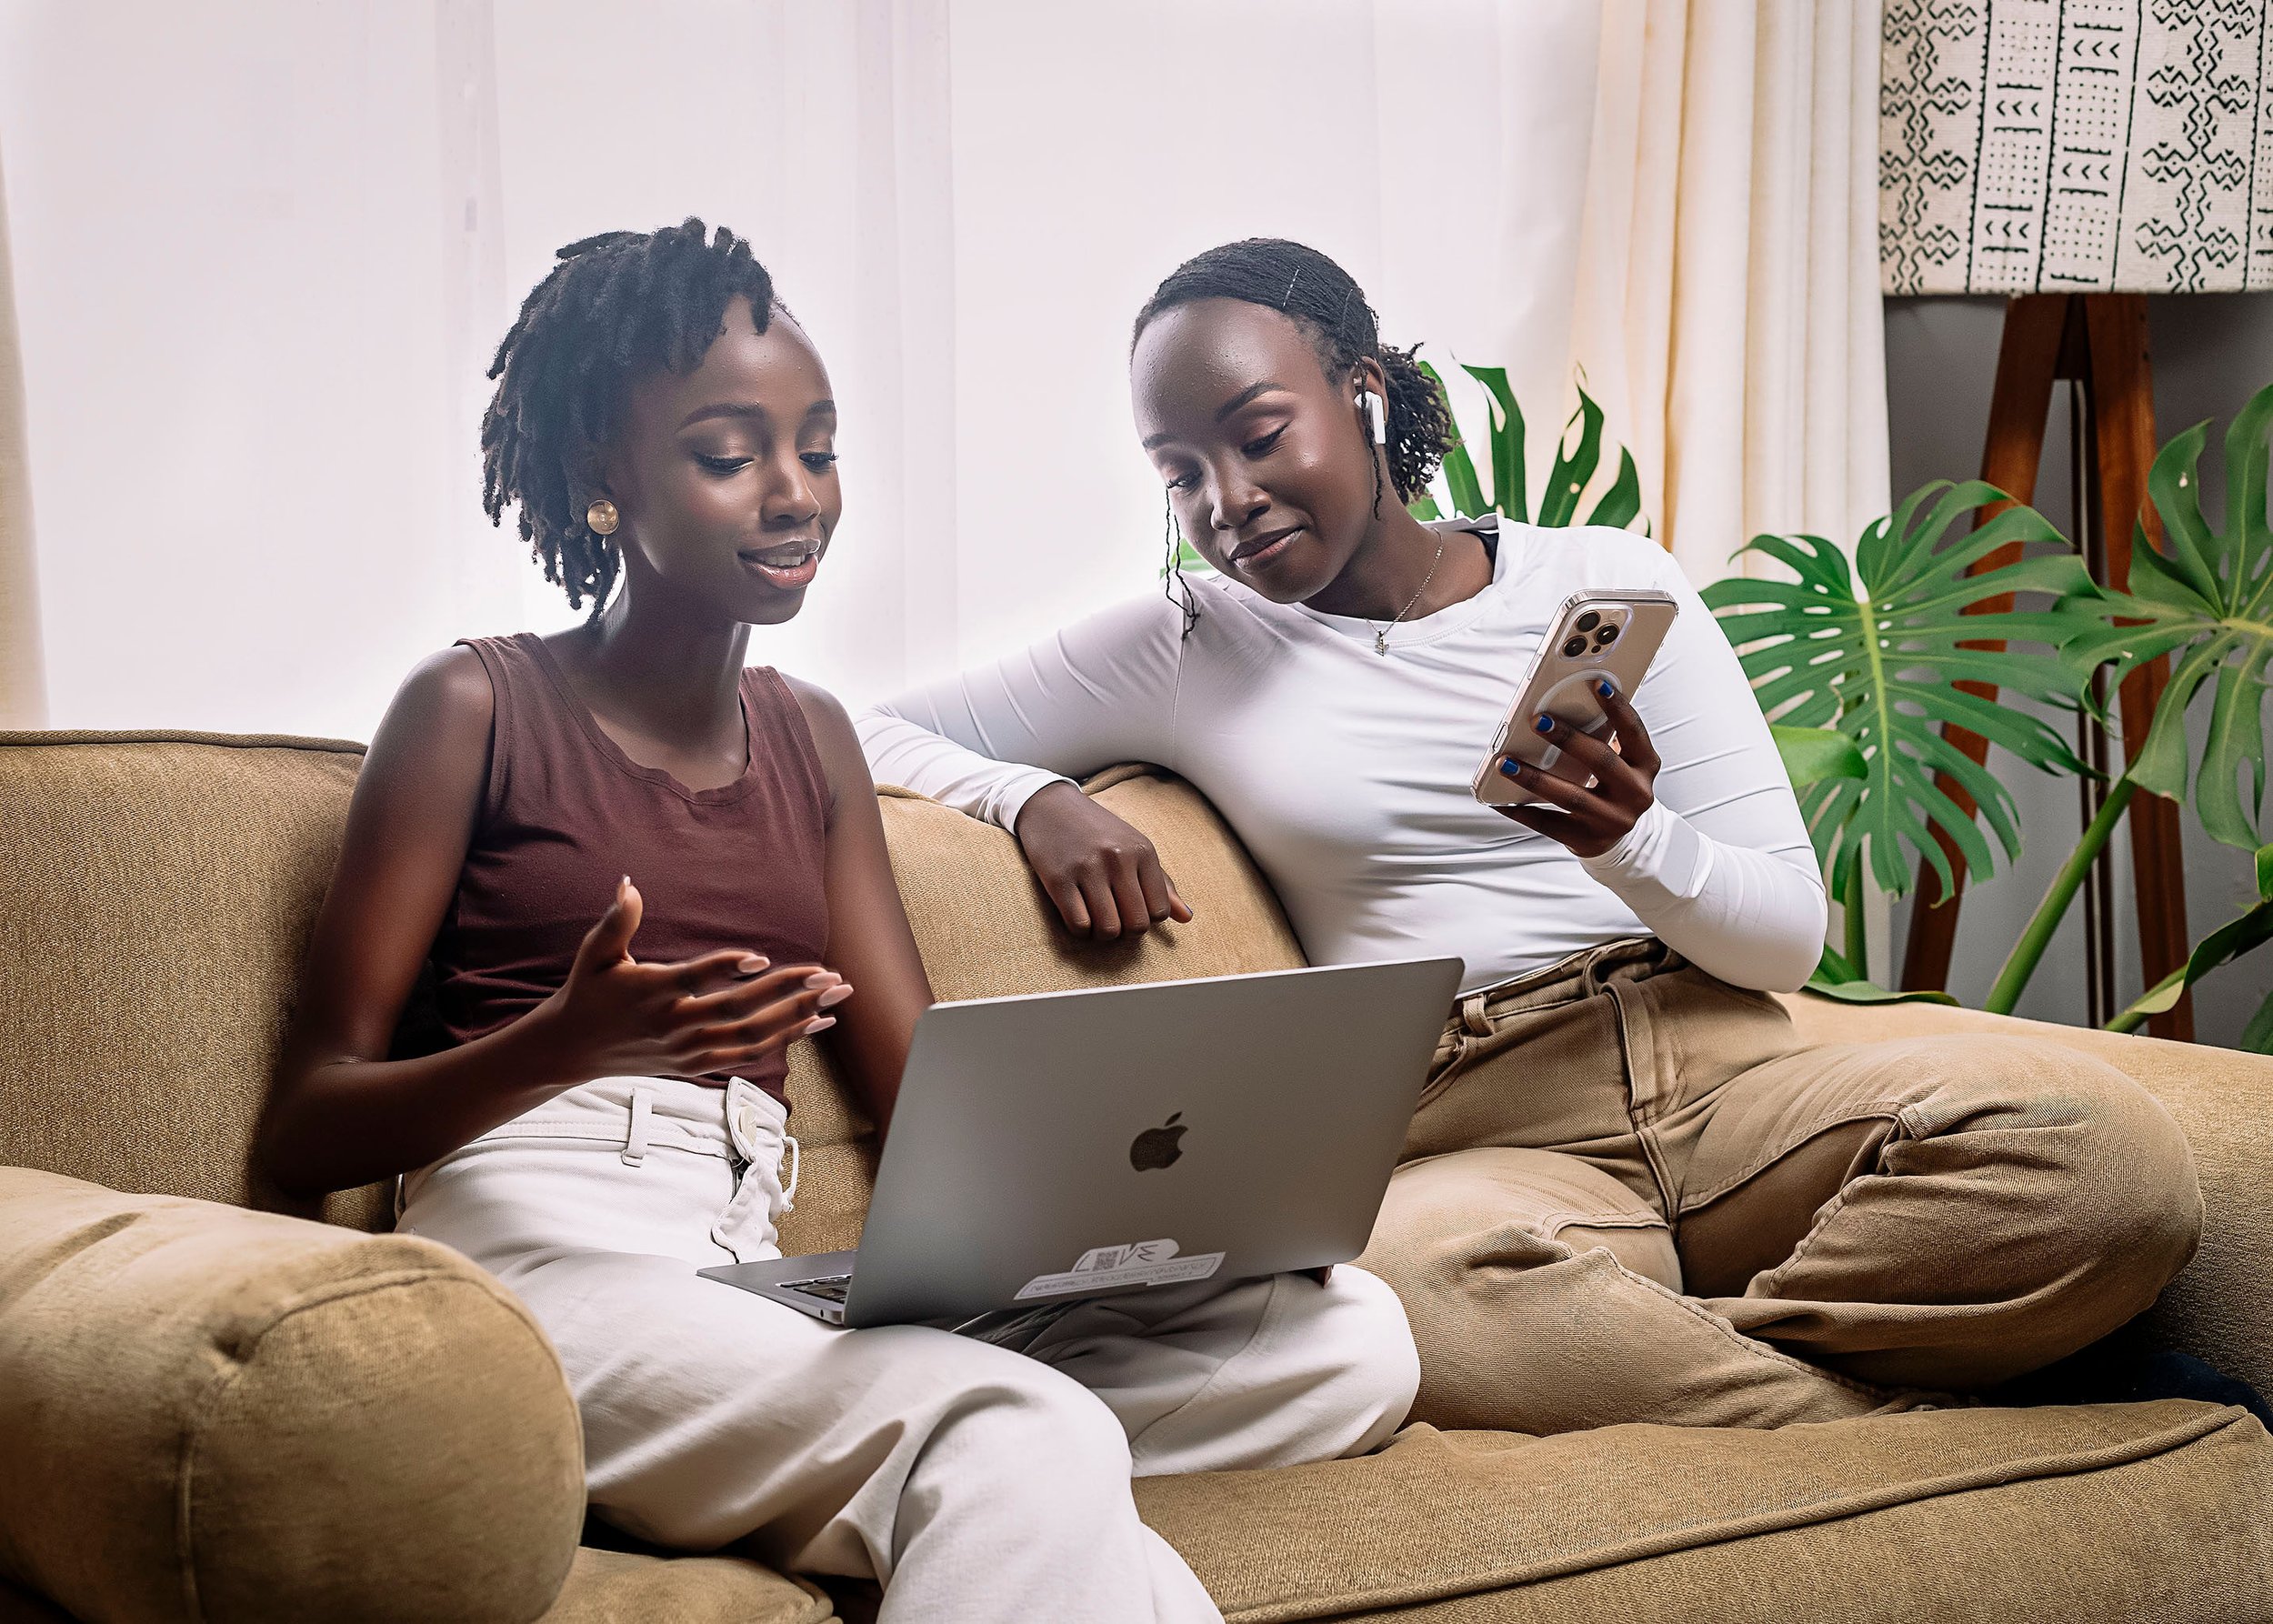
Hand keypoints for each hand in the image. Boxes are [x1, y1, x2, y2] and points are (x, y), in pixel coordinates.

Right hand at [531, 877, 851, 1079]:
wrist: (572, 1050)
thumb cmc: (588, 992)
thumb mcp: (594, 954)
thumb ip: (617, 921)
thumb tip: (628, 883)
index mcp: (651, 993)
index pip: (696, 980)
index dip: (727, 967)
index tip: (761, 956)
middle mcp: (674, 1025)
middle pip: (739, 1011)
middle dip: (789, 992)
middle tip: (830, 974)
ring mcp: (689, 1050)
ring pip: (753, 1037)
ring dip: (799, 1016)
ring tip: (836, 996)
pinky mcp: (697, 1064)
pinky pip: (750, 1054)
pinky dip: (786, 1038)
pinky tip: (817, 1021)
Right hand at [1012, 781, 1193, 939]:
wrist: (1051, 806)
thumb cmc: (1098, 832)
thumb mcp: (1135, 848)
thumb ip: (1162, 884)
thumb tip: (1187, 918)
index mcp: (1142, 851)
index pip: (1159, 911)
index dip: (1147, 919)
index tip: (1132, 910)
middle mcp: (1118, 859)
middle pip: (1136, 924)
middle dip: (1126, 931)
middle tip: (1116, 920)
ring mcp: (1087, 869)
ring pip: (1108, 929)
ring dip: (1103, 934)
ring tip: (1098, 921)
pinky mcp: (1059, 879)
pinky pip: (1079, 925)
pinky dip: (1081, 931)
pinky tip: (1079, 918)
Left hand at [1494, 685, 1660, 857]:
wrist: (1619, 840)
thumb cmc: (1612, 787)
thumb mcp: (1621, 763)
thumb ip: (1603, 738)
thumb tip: (1560, 708)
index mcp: (1645, 766)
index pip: (1633, 732)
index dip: (1618, 707)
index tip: (1597, 683)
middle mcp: (1635, 794)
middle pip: (1601, 761)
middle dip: (1568, 739)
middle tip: (1538, 720)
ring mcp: (1612, 820)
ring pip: (1570, 795)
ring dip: (1533, 777)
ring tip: (1504, 762)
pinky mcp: (1587, 840)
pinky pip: (1548, 823)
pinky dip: (1521, 811)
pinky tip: (1499, 800)